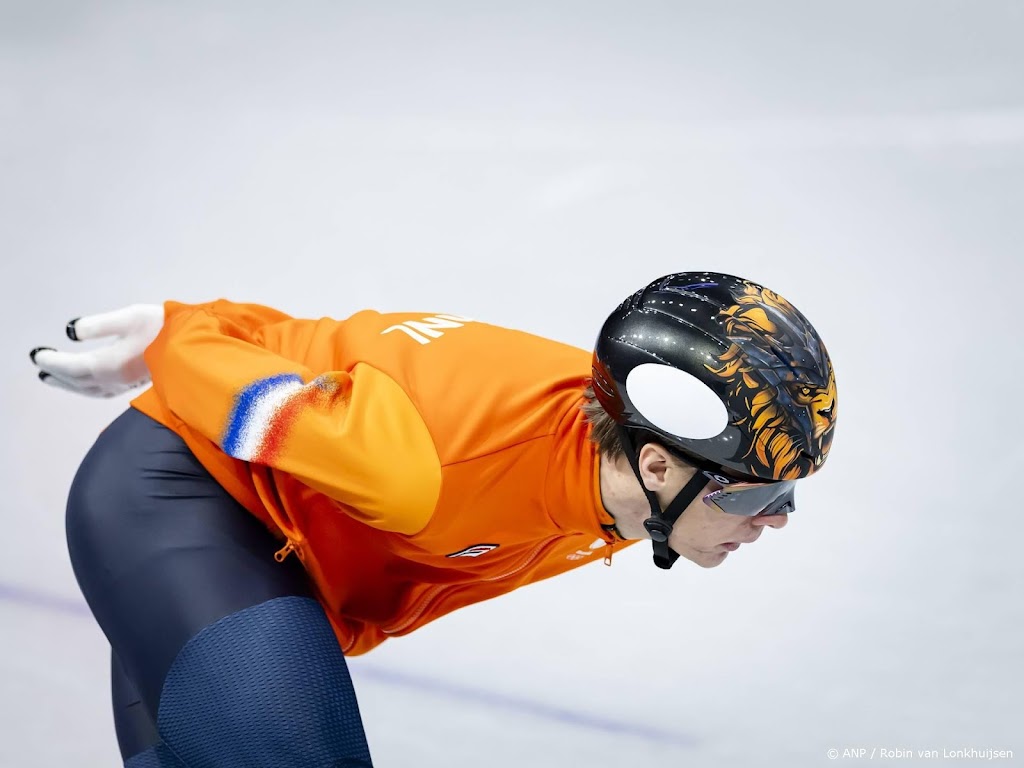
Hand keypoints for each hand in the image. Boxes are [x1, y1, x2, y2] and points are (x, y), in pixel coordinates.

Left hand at [29, 304, 164, 397]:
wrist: (195, 346)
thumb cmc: (164, 327)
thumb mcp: (130, 316)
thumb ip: (98, 324)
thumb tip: (72, 331)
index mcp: (110, 363)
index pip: (73, 366)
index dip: (53, 361)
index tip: (37, 354)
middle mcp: (114, 379)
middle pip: (78, 380)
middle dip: (57, 373)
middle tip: (40, 366)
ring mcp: (125, 384)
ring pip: (88, 389)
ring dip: (69, 384)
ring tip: (54, 378)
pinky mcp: (134, 384)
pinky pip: (101, 391)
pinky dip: (86, 388)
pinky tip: (86, 383)